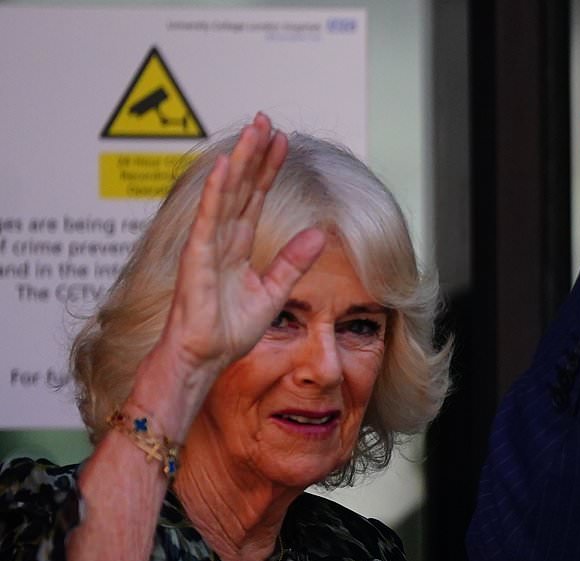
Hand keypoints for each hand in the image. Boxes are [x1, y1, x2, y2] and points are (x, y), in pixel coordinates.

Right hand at [164, 113, 325, 377]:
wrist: (206, 357)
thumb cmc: (229, 330)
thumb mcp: (273, 292)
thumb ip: (293, 262)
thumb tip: (318, 234)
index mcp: (237, 245)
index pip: (256, 196)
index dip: (268, 168)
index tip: (282, 140)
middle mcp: (221, 237)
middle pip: (242, 186)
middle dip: (254, 152)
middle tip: (267, 119)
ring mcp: (207, 243)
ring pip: (227, 192)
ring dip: (240, 160)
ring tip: (254, 130)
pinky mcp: (197, 256)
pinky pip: (209, 218)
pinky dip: (217, 192)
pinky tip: (226, 167)